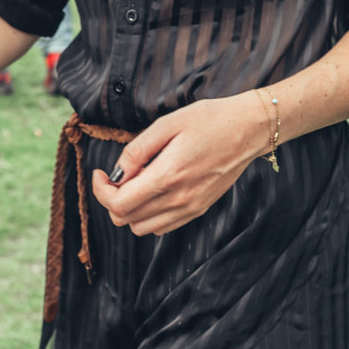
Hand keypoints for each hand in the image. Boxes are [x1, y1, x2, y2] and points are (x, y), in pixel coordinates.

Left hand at [91, 95, 264, 237]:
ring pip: (142, 228)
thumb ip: (137, 150)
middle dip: (112, 199)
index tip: (99, 172)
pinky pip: (162, 226)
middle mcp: (179, 200)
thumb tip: (116, 172)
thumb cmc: (210, 119)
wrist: (249, 130)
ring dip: (130, 209)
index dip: (101, 190)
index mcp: (168, 176)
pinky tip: (154, 189)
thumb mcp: (168, 123)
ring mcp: (190, 209)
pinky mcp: (199, 210)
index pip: (119, 203)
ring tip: (136, 181)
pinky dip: (149, 215)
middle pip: (127, 220)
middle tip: (116, 175)